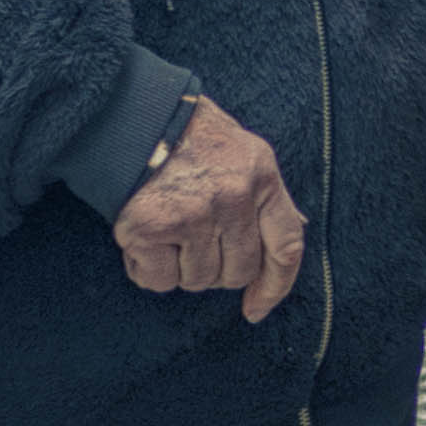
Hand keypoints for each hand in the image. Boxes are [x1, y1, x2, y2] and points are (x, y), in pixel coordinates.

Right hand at [114, 98, 307, 324]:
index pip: (286, 247)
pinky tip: (141, 241)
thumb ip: (263, 194)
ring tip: (164, 228)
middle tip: (190, 241)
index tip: (255, 309)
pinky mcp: (153, 228)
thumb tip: (295, 229)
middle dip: (214, 270)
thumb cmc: (186, 136)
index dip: (274, 287)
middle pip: (238, 272)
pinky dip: (146, 269)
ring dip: (178, 267)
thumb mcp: (242, 152)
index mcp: (262, 176)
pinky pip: (159, 281)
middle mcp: (234, 197)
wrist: (130, 116)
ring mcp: (195, 214)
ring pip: (197, 280)